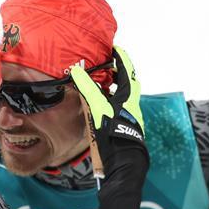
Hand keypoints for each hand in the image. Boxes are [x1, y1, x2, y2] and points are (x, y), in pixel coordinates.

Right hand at [71, 45, 147, 174]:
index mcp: (128, 96)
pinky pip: (117, 109)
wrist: (124, 160)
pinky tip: (100, 108)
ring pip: (122, 97)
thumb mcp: (98, 107)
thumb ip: (88, 89)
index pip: (126, 70)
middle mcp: (131, 105)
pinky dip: (109, 103)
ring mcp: (129, 116)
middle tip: (107, 67)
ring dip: (112, 90)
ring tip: (99, 86)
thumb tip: (76, 71)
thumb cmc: (113, 132)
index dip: (121, 57)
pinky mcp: (124, 126)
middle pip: (127, 84)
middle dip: (118, 74)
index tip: (114, 48)